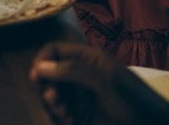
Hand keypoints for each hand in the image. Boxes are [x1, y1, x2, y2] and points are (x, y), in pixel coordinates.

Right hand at [29, 42, 168, 124]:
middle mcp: (81, 75)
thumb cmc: (132, 102)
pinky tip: (67, 120)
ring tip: (62, 112)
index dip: (43, 60)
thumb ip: (73, 71)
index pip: (56, 51)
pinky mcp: (80, 116)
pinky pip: (60, 113)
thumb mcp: (105, 82)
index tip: (36, 77)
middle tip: (52, 98)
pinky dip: (59, 116)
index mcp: (89, 60)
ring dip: (53, 103)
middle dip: (46, 85)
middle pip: (50, 73)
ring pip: (53, 94)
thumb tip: (39, 67)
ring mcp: (81, 97)